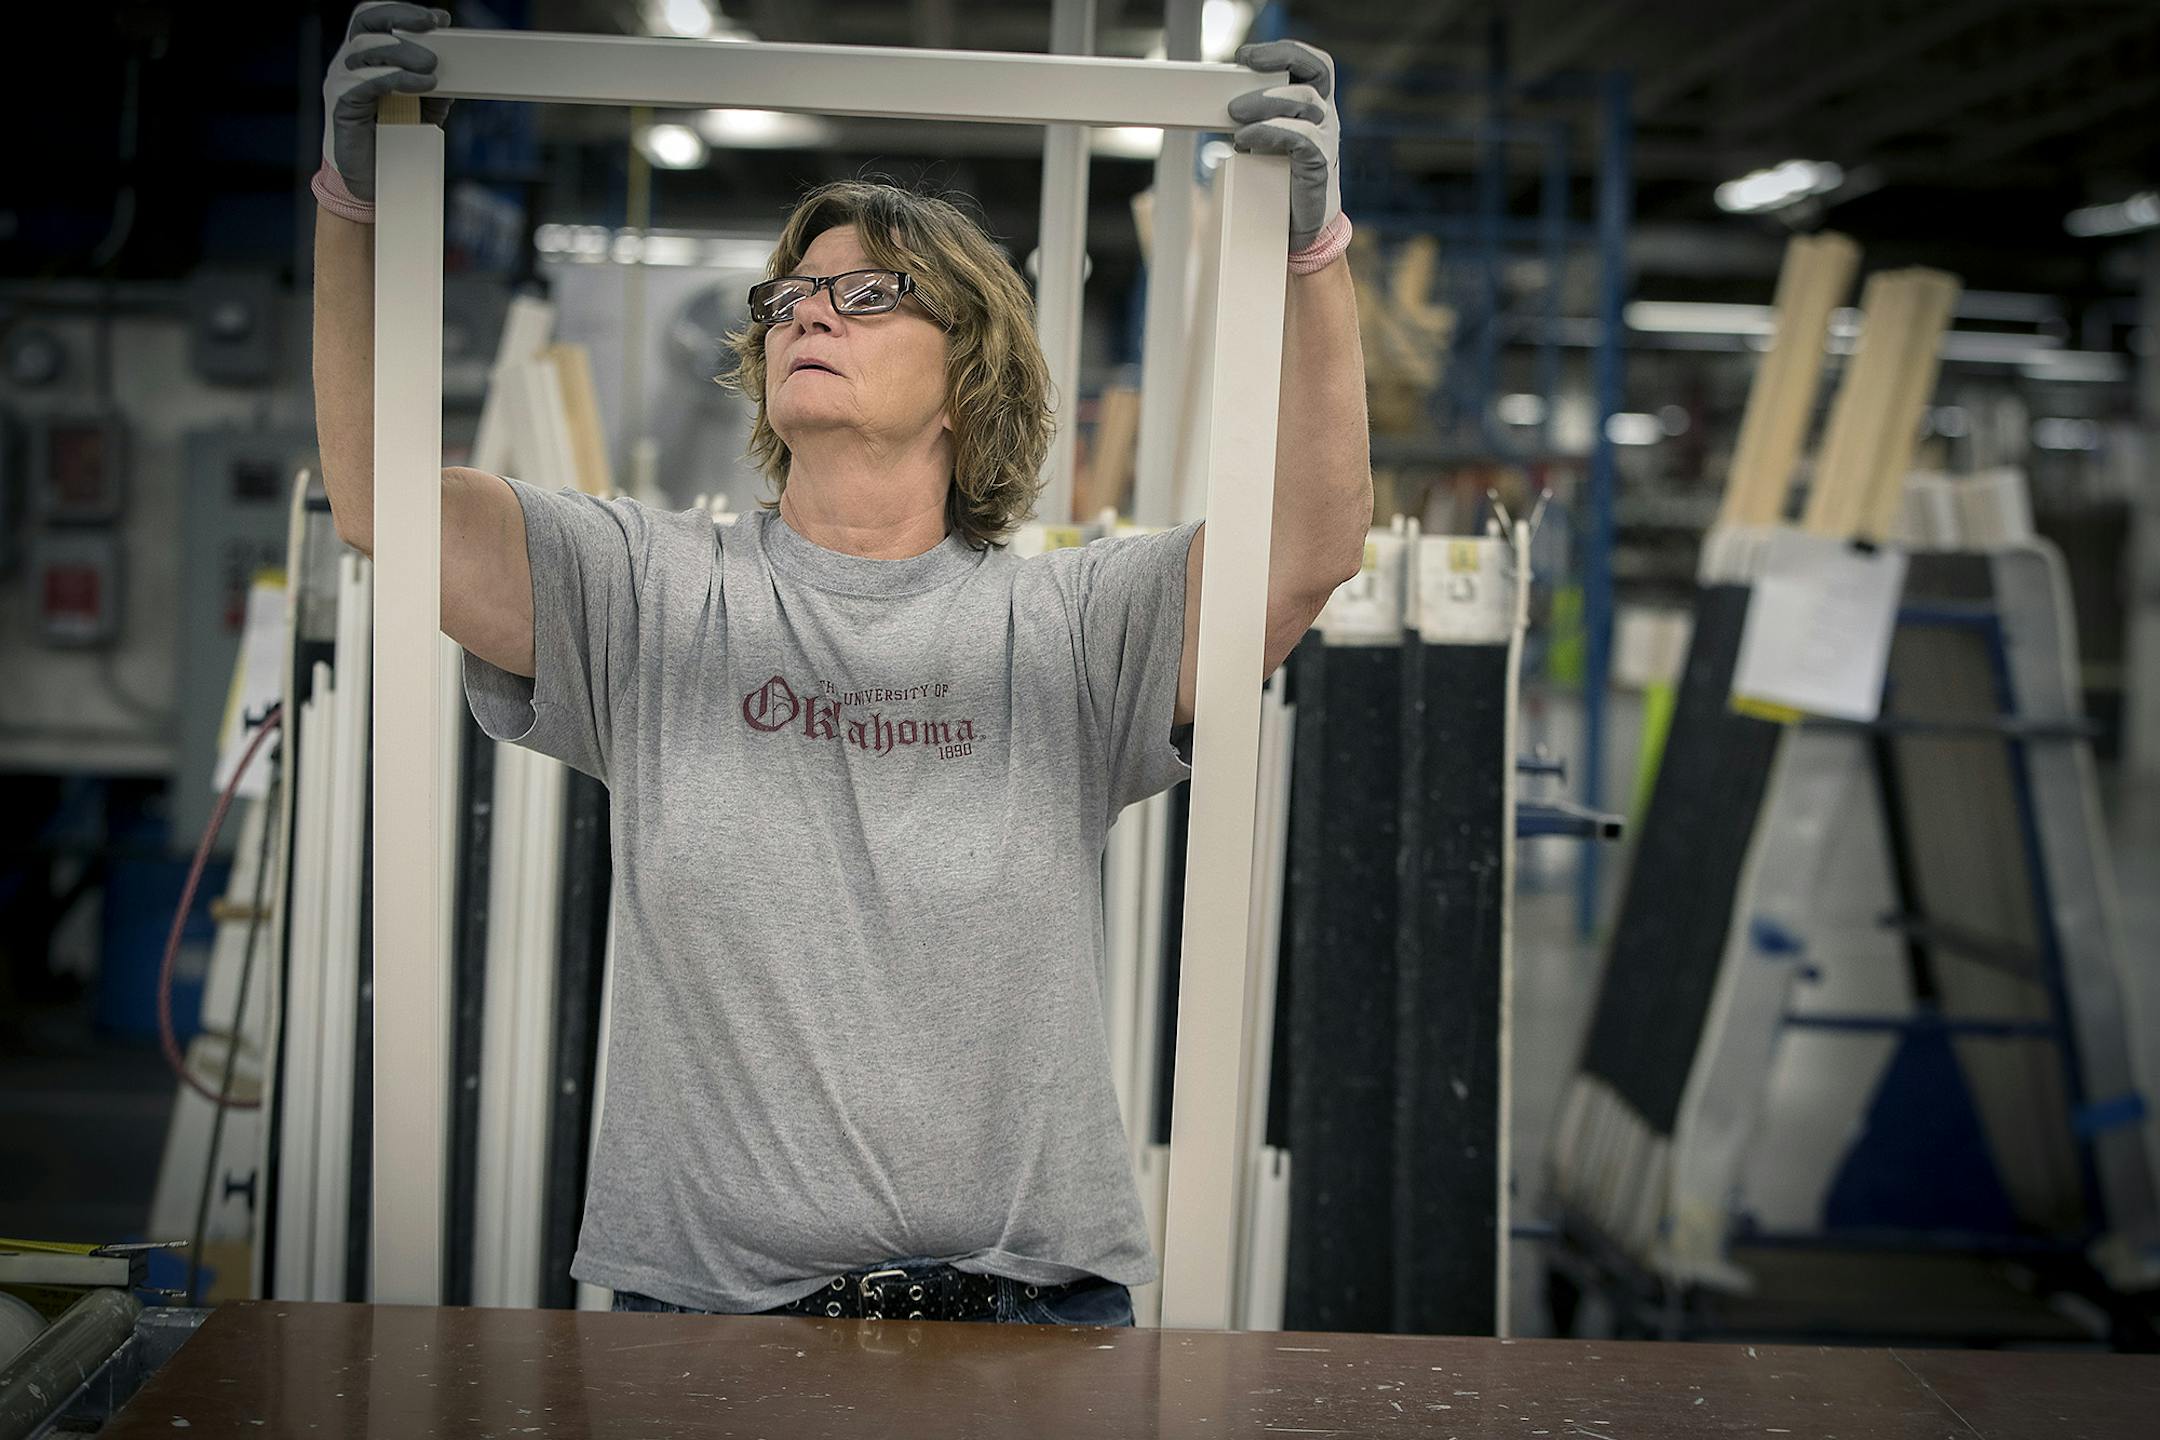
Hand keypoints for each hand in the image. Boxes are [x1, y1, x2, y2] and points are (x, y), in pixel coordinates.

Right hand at [322, 2, 452, 203]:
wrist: (374, 184)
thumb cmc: (392, 142)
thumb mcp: (421, 108)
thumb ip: (433, 86)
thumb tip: (457, 70)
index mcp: (365, 58)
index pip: (375, 17)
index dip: (403, 10)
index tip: (439, 19)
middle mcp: (348, 64)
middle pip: (366, 21)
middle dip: (401, 17)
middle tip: (434, 28)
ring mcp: (342, 82)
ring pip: (366, 47)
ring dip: (404, 52)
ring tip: (432, 70)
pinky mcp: (342, 105)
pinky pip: (364, 80)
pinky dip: (395, 77)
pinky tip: (421, 85)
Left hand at [1229, 40, 1341, 252]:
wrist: (1299, 233)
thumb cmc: (1281, 186)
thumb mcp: (1268, 145)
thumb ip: (1257, 121)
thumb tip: (1226, 104)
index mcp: (1316, 110)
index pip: (1314, 65)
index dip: (1285, 51)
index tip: (1246, 55)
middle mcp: (1327, 120)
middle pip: (1316, 71)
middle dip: (1279, 59)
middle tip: (1243, 65)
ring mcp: (1327, 141)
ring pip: (1305, 102)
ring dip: (1264, 102)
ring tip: (1234, 116)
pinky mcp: (1319, 165)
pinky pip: (1300, 136)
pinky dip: (1268, 132)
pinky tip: (1244, 140)